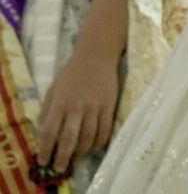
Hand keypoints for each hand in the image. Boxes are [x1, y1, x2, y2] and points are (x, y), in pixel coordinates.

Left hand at [36, 50, 118, 172]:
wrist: (96, 56)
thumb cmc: (71, 72)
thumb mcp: (53, 89)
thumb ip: (47, 109)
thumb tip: (42, 130)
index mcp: (60, 103)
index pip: (49, 131)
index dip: (45, 148)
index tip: (43, 160)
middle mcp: (76, 107)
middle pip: (69, 138)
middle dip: (63, 156)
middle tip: (60, 168)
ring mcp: (94, 107)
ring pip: (88, 136)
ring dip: (81, 151)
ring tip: (76, 159)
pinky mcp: (109, 106)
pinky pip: (105, 129)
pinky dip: (100, 141)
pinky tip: (95, 147)